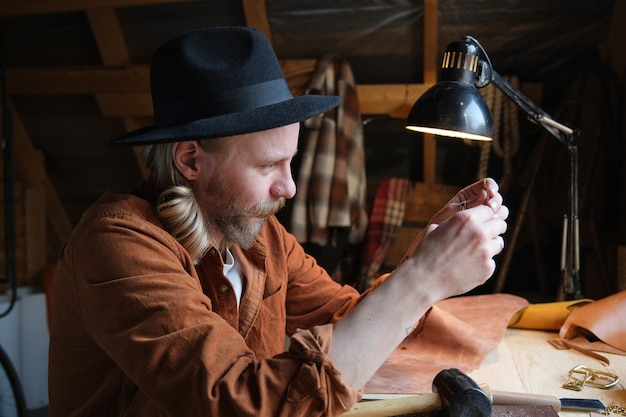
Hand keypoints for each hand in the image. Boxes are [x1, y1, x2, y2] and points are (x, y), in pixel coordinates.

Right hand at [398, 178, 508, 298]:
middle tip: (484, 236)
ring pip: (498, 243)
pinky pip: (491, 262)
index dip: (485, 216)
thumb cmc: (426, 252)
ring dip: (489, 246)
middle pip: (500, 224)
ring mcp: (485, 251)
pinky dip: (482, 263)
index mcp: (466, 218)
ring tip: (473, 253)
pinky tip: (467, 267)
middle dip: (494, 229)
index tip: (482, 222)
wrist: (424, 279)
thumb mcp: (436, 228)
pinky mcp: (487, 268)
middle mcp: (479, 232)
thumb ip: (455, 221)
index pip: (488, 210)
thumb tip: (466, 218)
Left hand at [431, 178, 507, 224]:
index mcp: (470, 195)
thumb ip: (469, 203)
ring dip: (499, 214)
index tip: (491, 193)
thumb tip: (485, 194)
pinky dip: (498, 228)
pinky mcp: (488, 231)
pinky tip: (492, 231)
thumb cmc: (440, 224)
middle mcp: (480, 205)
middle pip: (498, 198)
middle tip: (491, 207)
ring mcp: (485, 218)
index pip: (487, 184)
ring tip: (490, 219)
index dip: (492, 187)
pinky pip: (499, 227)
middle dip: (496, 202)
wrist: (437, 243)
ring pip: (501, 212)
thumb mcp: (452, 211)